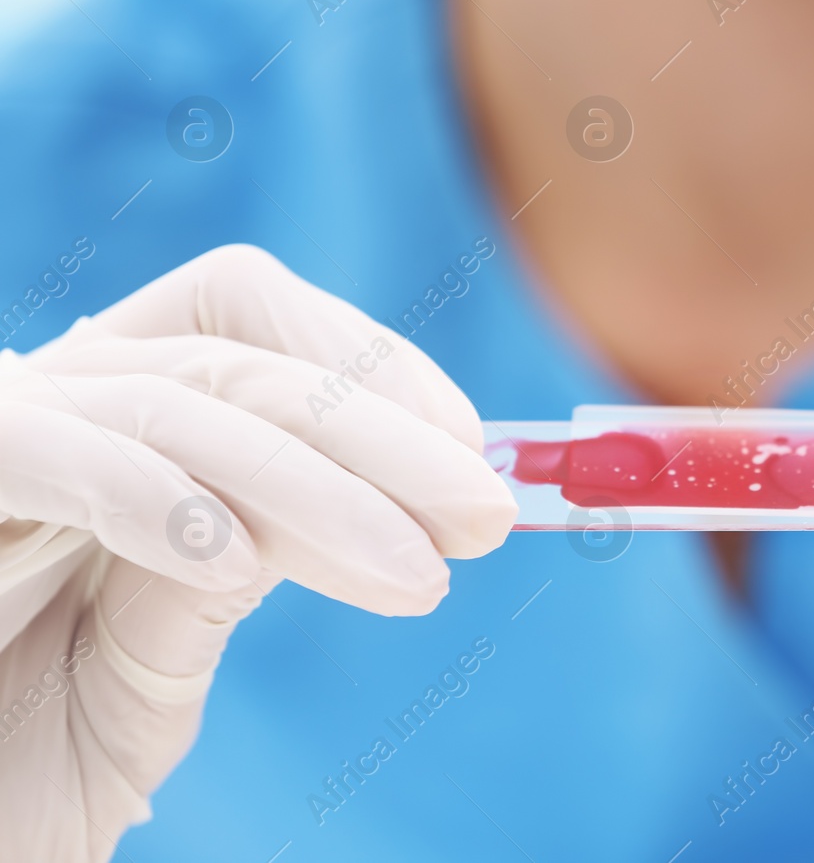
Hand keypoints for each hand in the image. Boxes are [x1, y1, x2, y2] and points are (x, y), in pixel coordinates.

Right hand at [0, 245, 515, 862]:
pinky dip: (149, 495)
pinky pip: (42, 448)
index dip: (370, 366)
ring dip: (319, 487)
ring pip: (177, 403)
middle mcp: (52, 413)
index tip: (470, 449)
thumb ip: (226, 581)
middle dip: (382, 433)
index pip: (246, 323)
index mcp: (108, 432)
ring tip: (418, 573)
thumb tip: (385, 519)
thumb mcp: (142, 672)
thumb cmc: (5, 769)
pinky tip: (233, 560)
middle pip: (235, 356)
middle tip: (486, 516)